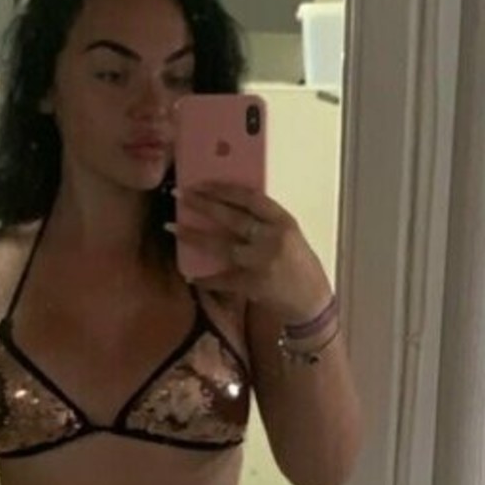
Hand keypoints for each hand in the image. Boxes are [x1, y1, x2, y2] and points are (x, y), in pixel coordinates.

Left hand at [175, 180, 330, 319]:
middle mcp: (272, 238)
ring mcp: (261, 262)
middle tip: (180, 196)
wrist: (312, 301)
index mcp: (283, 221)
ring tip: (172, 227)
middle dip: (202, 205)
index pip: (249, 198)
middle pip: (231, 217)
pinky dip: (206, 278)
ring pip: (221, 245)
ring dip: (193, 235)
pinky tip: (190, 275)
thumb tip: (228, 207)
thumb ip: (264, 222)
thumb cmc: (300, 265)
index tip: (202, 183)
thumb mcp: (289, 236)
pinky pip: (222, 278)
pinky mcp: (252, 284)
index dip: (223, 189)